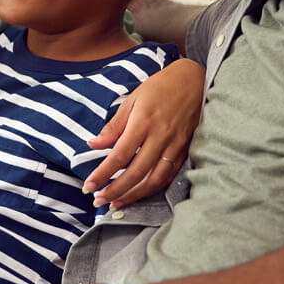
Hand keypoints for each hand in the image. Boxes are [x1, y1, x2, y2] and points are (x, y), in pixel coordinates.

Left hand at [84, 58, 203, 209]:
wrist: (194, 80)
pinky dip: (153, 188)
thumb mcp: (132, 100)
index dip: (103, 174)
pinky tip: (139, 194)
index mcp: (143, 122)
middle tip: (98, 201)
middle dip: (116, 190)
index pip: (120, 155)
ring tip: (116, 203)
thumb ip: (114, 126)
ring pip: (154, 179)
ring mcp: (175, 145)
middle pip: (136, 172)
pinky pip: (169, 176)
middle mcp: (161, 136)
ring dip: (134, 195)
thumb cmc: (160, 88)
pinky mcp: (185, 150)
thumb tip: (93, 145)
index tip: (89, 186)